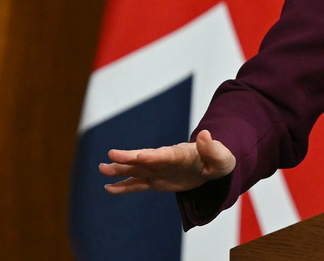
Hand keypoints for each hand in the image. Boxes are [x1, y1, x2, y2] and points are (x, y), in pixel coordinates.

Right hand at [99, 130, 235, 193]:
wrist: (212, 167)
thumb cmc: (218, 161)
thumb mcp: (221, 157)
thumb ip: (212, 148)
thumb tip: (205, 134)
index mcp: (181, 154)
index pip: (165, 154)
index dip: (153, 155)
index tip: (139, 156)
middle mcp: (165, 160)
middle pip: (145, 158)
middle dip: (129, 157)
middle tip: (111, 155)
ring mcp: (159, 170)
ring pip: (136, 170)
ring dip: (120, 170)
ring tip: (102, 168)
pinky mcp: (156, 180)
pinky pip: (138, 184)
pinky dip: (124, 186)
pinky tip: (109, 188)